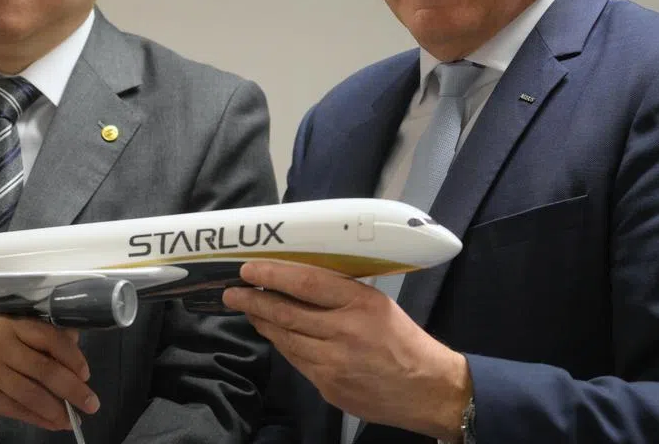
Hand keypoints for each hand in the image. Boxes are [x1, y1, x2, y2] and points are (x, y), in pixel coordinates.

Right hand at [0, 315, 98, 429]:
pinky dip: (40, 419)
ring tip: (73, 418)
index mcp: (10, 325)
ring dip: (58, 410)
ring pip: (32, 395)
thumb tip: (75, 341)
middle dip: (73, 389)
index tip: (86, 373)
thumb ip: (38, 337)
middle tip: (90, 402)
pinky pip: (18, 410)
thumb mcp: (6, 332)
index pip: (49, 337)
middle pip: (45, 370)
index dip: (72, 356)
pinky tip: (53, 423)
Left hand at [223, 262, 470, 437]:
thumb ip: (340, 294)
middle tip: (232, 291)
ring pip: (285, 338)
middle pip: (286, 312)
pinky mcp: (328, 387)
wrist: (427, 389)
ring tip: (247, 309)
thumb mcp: (377, 303)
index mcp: (359, 304)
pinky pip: (295, 360)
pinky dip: (281, 344)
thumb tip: (298, 281)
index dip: (272, 275)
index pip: (305, 282)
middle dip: (254, 300)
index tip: (249, 269)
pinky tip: (272, 333)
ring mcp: (333, 363)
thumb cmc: (402, 339)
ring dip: (262, 322)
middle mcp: (343, 332)